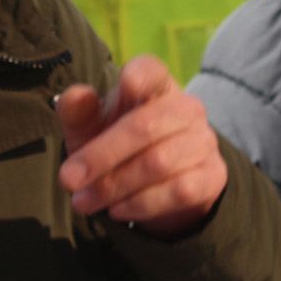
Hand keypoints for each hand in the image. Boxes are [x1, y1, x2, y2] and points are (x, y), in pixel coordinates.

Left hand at [56, 54, 227, 238]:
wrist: (158, 190)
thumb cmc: (117, 148)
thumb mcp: (92, 130)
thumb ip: (79, 113)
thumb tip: (74, 96)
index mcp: (155, 86)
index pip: (152, 71)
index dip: (141, 76)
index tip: (126, 86)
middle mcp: (185, 108)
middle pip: (145, 126)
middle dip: (101, 155)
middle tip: (68, 180)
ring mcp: (203, 141)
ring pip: (158, 163)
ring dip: (115, 186)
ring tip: (84, 201)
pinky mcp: (213, 176)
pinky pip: (178, 191)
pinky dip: (142, 204)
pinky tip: (118, 210)